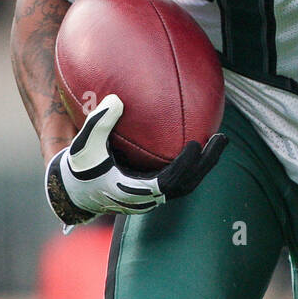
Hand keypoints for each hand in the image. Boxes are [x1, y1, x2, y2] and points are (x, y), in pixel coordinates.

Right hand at [44, 94, 226, 226]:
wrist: (75, 190)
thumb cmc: (80, 166)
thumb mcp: (84, 145)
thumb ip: (99, 123)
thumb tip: (116, 99)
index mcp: (130, 191)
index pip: (166, 183)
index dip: (184, 165)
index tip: (196, 144)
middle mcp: (146, 198)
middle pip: (186, 184)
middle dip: (206, 162)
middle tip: (221, 138)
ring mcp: (153, 197)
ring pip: (187, 184)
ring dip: (204, 163)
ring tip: (219, 139)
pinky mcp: (155, 191)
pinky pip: (181, 179)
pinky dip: (194, 164)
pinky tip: (202, 142)